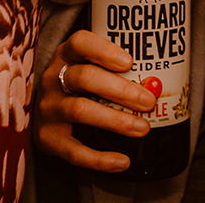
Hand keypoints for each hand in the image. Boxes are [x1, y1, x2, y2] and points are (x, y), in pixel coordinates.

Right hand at [35, 29, 161, 172]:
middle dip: (121, 90)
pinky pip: (74, 151)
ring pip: (81, 111)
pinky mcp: (47, 138)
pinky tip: (122, 162)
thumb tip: (160, 82)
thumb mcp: (88, 68)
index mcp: (66, 55)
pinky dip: (100, 158)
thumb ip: (116, 70)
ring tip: (143, 128)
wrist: (45, 117)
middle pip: (85, 78)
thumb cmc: (79, 87)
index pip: (80, 43)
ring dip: (115, 120)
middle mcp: (53, 79)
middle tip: (149, 101)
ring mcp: (48, 109)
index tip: (130, 62)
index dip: (104, 50)